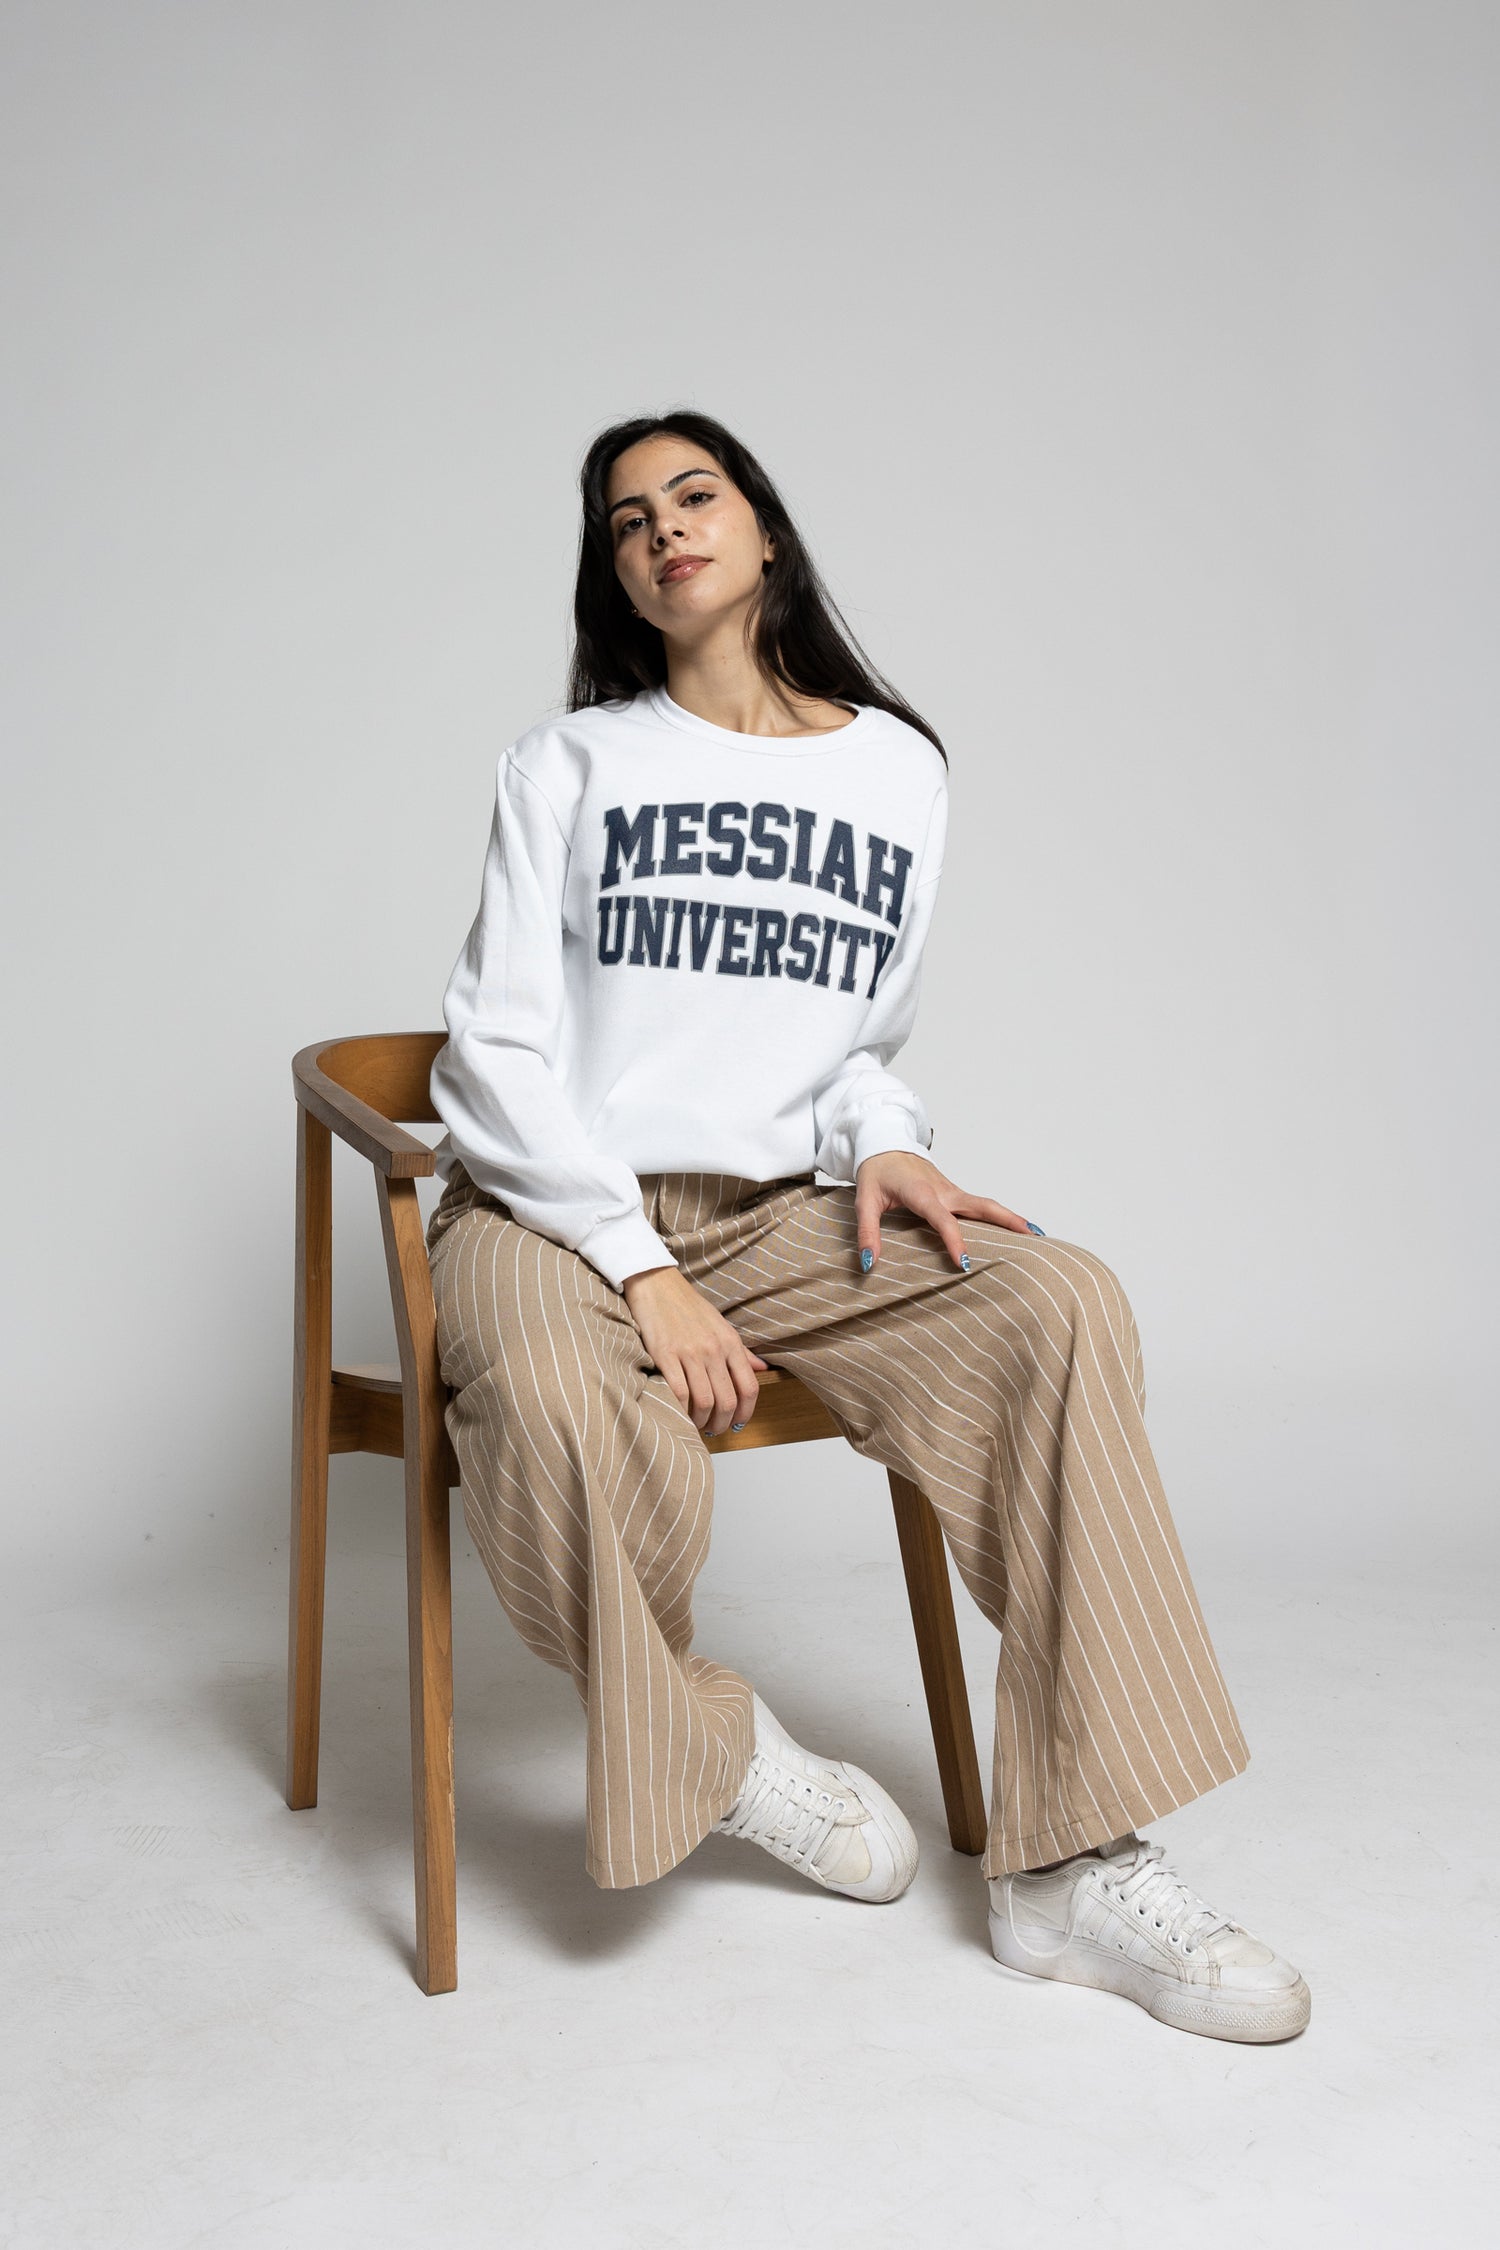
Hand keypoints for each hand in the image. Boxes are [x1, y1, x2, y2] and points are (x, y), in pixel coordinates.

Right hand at [621, 1264, 768, 1435]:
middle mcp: (713, 1349)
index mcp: (730, 1342)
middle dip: (723, 1423)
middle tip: (715, 1429)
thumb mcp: (722, 1325)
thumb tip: (762, 1369)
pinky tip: (679, 1413)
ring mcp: (689, 1353)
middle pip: (728, 1401)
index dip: (746, 1413)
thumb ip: (741, 1351)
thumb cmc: (688, 1306)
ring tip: (696, 1424)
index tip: (738, 1423)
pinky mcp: (665, 1355)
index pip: (749, 1387)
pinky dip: (681, 1410)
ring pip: (704, 1402)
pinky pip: (678, 1393)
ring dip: (701, 1422)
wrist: (656, 1284)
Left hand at [854, 1150, 1033, 1271]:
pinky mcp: (954, 1193)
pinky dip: (999, 1218)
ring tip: (1036, 1237)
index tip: (964, 1264)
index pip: (942, 1219)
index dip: (954, 1241)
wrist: (884, 1143)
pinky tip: (1011, 1233)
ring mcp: (952, 1191)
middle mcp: (944, 1191)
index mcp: (922, 1192)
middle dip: (1009, 1221)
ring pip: (986, 1205)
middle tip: (1034, 1238)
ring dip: (1010, 1219)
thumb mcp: (864, 1201)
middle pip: (983, 1206)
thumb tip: (869, 1263)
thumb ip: (867, 1233)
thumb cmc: (876, 1171)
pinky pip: (979, 1207)